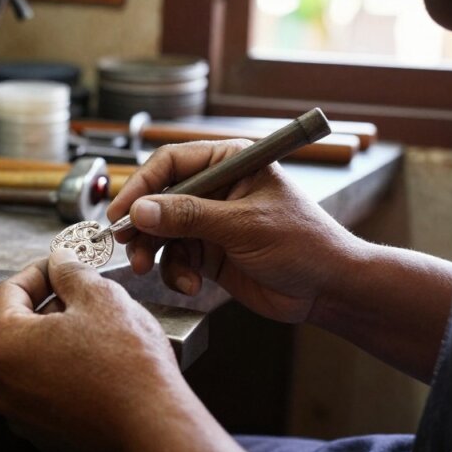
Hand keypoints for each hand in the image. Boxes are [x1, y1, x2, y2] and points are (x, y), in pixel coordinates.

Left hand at [0, 248, 243, 451]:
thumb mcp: (99, 296)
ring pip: (31, 358)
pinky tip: (93, 363)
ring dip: (55, 339)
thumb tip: (60, 262)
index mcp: (3, 345)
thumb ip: (69, 272)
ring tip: (94, 331)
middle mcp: (0, 383)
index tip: (57, 266)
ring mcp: (18, 412)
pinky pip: (43, 388)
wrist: (154, 424)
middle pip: (16, 327)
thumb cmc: (128, 366)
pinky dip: (61, 371)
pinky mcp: (41, 431)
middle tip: (80, 295)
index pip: (8, 291)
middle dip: (48, 305)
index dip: (38, 272)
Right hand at [108, 140, 364, 323]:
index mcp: (230, 162)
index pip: (172, 162)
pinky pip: (175, 258)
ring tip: (150, 269)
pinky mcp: (208, 251)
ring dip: (153, 251)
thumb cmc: (305, 243)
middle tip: (127, 245)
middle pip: (159, 198)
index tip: (122, 211)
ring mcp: (210, 221)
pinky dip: (175, 272)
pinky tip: (192, 285)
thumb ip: (190, 216)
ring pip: (162, 230)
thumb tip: (142, 209)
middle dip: (142, 224)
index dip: (142, 185)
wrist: (328, 290)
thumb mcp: (244, 225)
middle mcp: (216, 188)